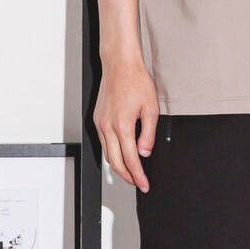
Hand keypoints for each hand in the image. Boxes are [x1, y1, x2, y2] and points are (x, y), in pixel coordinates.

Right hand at [94, 56, 159, 192]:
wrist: (120, 64)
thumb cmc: (136, 80)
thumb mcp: (151, 108)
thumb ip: (148, 134)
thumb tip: (145, 152)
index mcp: (123, 126)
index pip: (131, 160)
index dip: (138, 176)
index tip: (144, 184)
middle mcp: (108, 126)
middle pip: (115, 162)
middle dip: (127, 176)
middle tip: (138, 182)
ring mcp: (100, 123)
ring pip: (107, 153)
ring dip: (119, 166)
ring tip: (131, 171)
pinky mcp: (97, 119)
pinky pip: (103, 142)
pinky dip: (112, 152)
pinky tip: (121, 153)